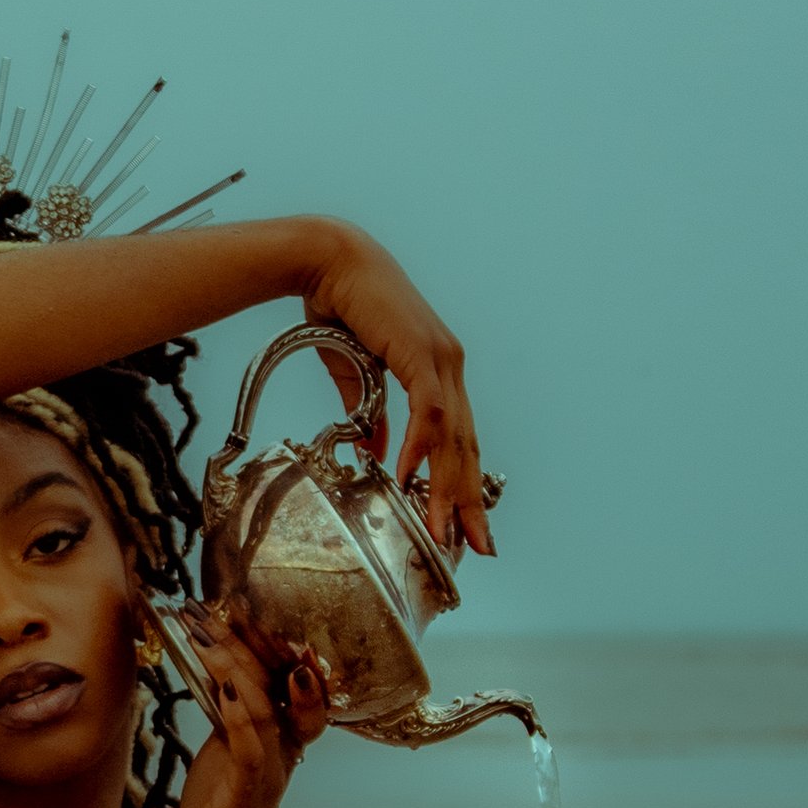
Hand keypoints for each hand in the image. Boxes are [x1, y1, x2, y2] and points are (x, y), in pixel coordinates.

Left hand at [167, 603, 331, 807]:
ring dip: (237, 668)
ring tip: (209, 637)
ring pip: (267, 707)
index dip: (276, 641)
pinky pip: (253, 749)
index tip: (244, 605)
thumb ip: (232, 712)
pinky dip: (241, 717)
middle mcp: (284, 748)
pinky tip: (224, 691)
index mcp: (283, 734)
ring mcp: (269, 770)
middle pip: (283, 683)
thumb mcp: (224, 749)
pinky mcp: (247, 794)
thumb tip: (220, 670)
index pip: (292, 677)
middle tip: (223, 607)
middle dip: (256, 642)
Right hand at [302, 222, 492, 558]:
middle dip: (472, 500)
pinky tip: (409, 477)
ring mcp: (439, 359)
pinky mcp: (419, 352)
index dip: (465, 483)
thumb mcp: (357, 373)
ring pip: (453, 436)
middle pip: (467, 446)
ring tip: (444, 529)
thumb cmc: (342, 309)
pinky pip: (428, 410)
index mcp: (438, 372)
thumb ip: (372, 413)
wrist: (328, 262)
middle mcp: (448, 366)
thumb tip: (376, 452)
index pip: (460, 439)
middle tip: (479, 545)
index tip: (468, 523)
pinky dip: (421, 446)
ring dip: (448, 486)